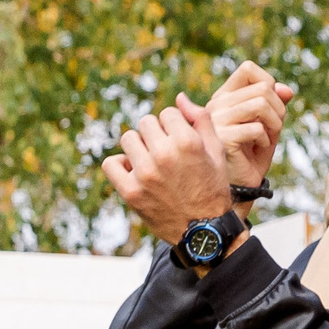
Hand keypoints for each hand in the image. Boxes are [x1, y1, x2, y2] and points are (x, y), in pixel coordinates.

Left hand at [101, 95, 243, 251]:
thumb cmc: (212, 188)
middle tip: (165, 154)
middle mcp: (164, 155)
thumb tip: (179, 97)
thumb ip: (200, 119)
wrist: (204, 232)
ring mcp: (145, 173)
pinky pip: (111, 163)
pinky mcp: (131, 191)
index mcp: (187, 141)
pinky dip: (119, 165)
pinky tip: (133, 171)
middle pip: (146, 123)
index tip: (179, 142)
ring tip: (150, 162)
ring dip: (138, 147)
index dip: (174, 126)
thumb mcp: (216, 151)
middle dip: (156, 134)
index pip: (167, 113)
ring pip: (128, 139)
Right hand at [207, 61, 295, 192]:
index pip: (248, 69)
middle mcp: (216, 105)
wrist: (240, 187)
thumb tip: (287, 90)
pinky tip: (260, 149)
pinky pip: (256, 128)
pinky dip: (266, 139)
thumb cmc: (251, 156)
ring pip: (260, 103)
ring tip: (269, 138)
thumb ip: (276, 105)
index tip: (273, 104)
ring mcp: (216, 120)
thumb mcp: (267, 125)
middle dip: (279, 109)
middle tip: (276, 128)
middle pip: (262, 88)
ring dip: (275, 123)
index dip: (269, 82)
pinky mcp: (222, 138)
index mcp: (224, 97)